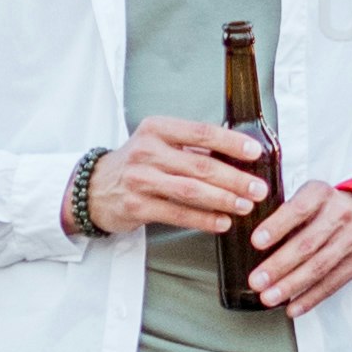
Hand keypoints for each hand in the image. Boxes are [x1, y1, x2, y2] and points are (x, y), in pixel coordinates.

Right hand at [95, 117, 270, 239]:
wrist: (94, 188)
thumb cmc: (136, 164)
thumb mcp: (158, 143)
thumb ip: (191, 147)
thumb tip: (238, 155)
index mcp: (157, 129)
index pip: (201, 132)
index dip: (231, 142)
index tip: (255, 152)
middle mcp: (147, 151)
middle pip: (200, 164)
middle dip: (234, 178)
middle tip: (257, 188)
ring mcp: (140, 179)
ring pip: (191, 190)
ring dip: (223, 200)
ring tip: (245, 205)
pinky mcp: (136, 206)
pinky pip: (177, 214)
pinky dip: (203, 219)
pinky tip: (221, 222)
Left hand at [242, 182, 351, 314]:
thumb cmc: (325, 209)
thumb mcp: (307, 198)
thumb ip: (284, 215)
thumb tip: (252, 244)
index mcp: (321, 194)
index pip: (298, 210)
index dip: (276, 226)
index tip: (256, 242)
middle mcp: (340, 214)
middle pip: (307, 244)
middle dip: (279, 265)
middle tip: (257, 280)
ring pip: (319, 267)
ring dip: (291, 286)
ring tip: (269, 297)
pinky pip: (332, 283)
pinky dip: (310, 298)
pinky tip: (293, 307)